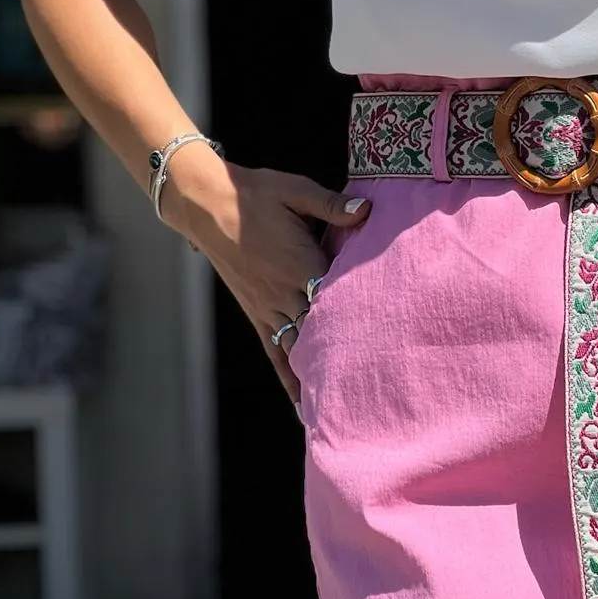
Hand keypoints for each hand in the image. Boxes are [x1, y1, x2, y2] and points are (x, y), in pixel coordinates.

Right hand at [160, 148, 371, 408]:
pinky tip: (301, 404)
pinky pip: (274, 353)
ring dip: (322, 377)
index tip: (391, 342)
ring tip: (346, 408)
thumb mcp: (295, 190)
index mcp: (301, 263)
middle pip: (324, 332)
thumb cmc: (255, 194)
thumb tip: (366, 210)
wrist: (206, 204)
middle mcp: (285, 293)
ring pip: (300, 350)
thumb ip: (332, 205)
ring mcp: (269, 308)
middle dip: (350, 359)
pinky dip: (289, 379)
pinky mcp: (256, 315)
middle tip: (380, 389)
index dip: (364, 319)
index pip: (339, 299)